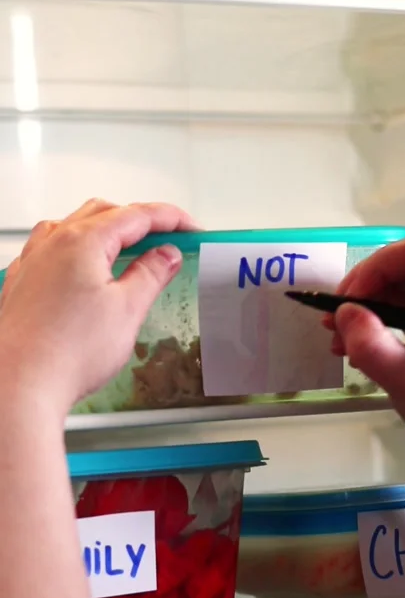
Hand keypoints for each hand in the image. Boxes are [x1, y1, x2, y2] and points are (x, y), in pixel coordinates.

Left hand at [0, 198, 194, 415]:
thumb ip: (150, 274)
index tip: (189, 228)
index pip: (137, 215)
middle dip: (139, 221)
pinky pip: (51, 250)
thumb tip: (165, 255)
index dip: (170, 218)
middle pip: (104, 213)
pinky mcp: (21, 284)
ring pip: (73, 228)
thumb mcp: (127, 310)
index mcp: (82, 241)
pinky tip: (85, 271)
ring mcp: (32, 262)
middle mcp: (52, 243)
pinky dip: (77, 251)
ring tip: (127, 252)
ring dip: (105, 231)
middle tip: (166, 239)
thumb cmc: (66, 352)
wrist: (21, 384)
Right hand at [325, 234, 404, 459]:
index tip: (349, 300)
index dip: (378, 268)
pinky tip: (353, 345)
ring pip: (401, 289)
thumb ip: (369, 344)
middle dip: (364, 291)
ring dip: (365, 309)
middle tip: (333, 319)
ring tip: (338, 338)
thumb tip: (342, 313)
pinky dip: (376, 323)